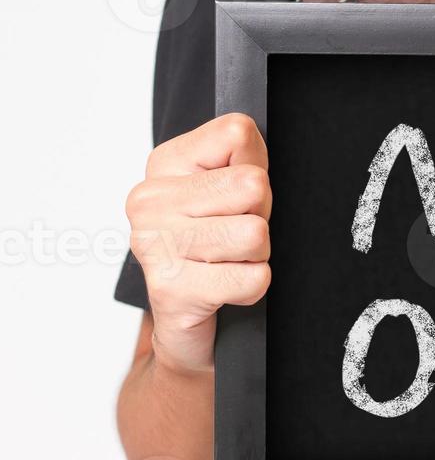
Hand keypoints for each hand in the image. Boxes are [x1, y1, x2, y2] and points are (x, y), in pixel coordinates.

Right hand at [125, 113, 272, 376]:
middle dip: (260, 215)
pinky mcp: (172, 288)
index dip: (257, 169)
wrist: (188, 325)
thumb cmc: (216, 251)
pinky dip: (252, 287)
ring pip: (256, 233)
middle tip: (236, 237)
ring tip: (229, 262)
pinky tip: (225, 288)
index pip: (236, 133)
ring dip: (256, 255)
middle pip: (254, 185)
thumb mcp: (233, 192)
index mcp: (164, 165)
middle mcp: (149, 201)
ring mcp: (154, 245)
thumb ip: (244, 156)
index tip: (236, 198)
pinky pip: (253, 278)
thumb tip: (246, 136)